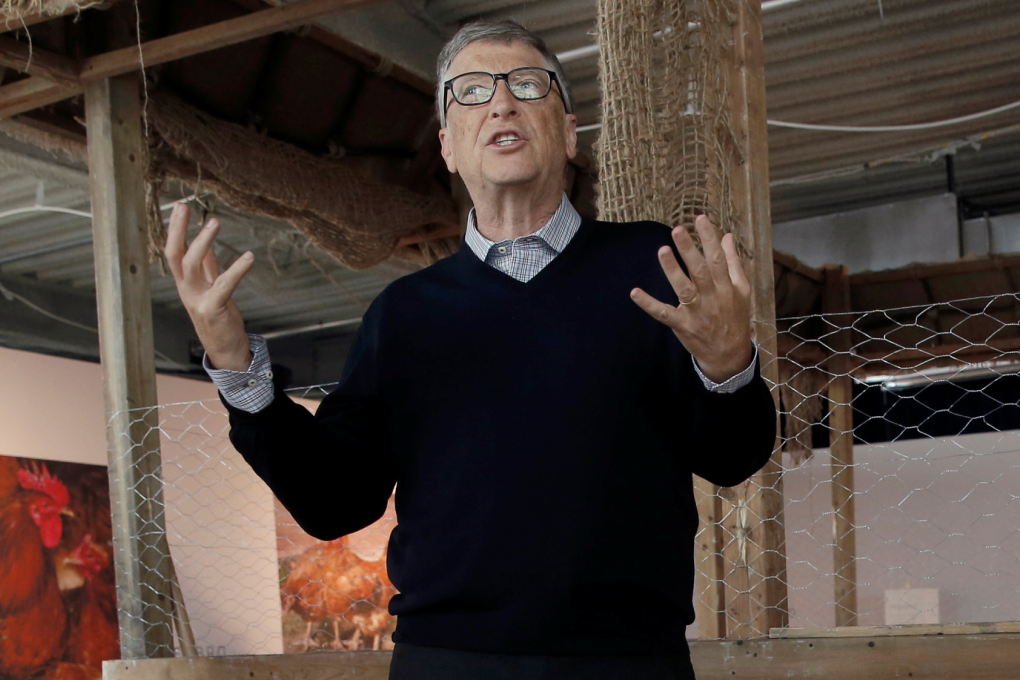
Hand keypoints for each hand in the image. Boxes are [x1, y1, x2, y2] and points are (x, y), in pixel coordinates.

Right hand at [165, 203, 254, 371]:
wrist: (227, 351)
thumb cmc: (220, 319)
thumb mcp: (212, 289)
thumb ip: (209, 269)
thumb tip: (208, 248)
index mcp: (186, 284)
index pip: (174, 252)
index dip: (176, 230)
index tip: (180, 207)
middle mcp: (187, 290)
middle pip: (175, 255)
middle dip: (177, 230)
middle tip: (183, 206)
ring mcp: (197, 300)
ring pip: (192, 265)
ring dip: (203, 242)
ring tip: (214, 222)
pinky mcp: (212, 309)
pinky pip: (223, 284)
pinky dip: (236, 269)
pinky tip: (248, 257)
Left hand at [630, 215, 752, 382]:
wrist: (730, 356)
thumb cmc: (735, 318)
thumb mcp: (741, 290)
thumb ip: (733, 262)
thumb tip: (728, 236)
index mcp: (726, 287)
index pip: (718, 259)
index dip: (710, 238)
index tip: (701, 218)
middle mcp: (713, 298)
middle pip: (701, 271)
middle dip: (689, 250)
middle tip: (678, 230)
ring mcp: (697, 313)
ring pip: (684, 289)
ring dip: (673, 270)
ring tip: (663, 250)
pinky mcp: (682, 325)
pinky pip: (664, 313)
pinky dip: (649, 304)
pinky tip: (635, 292)